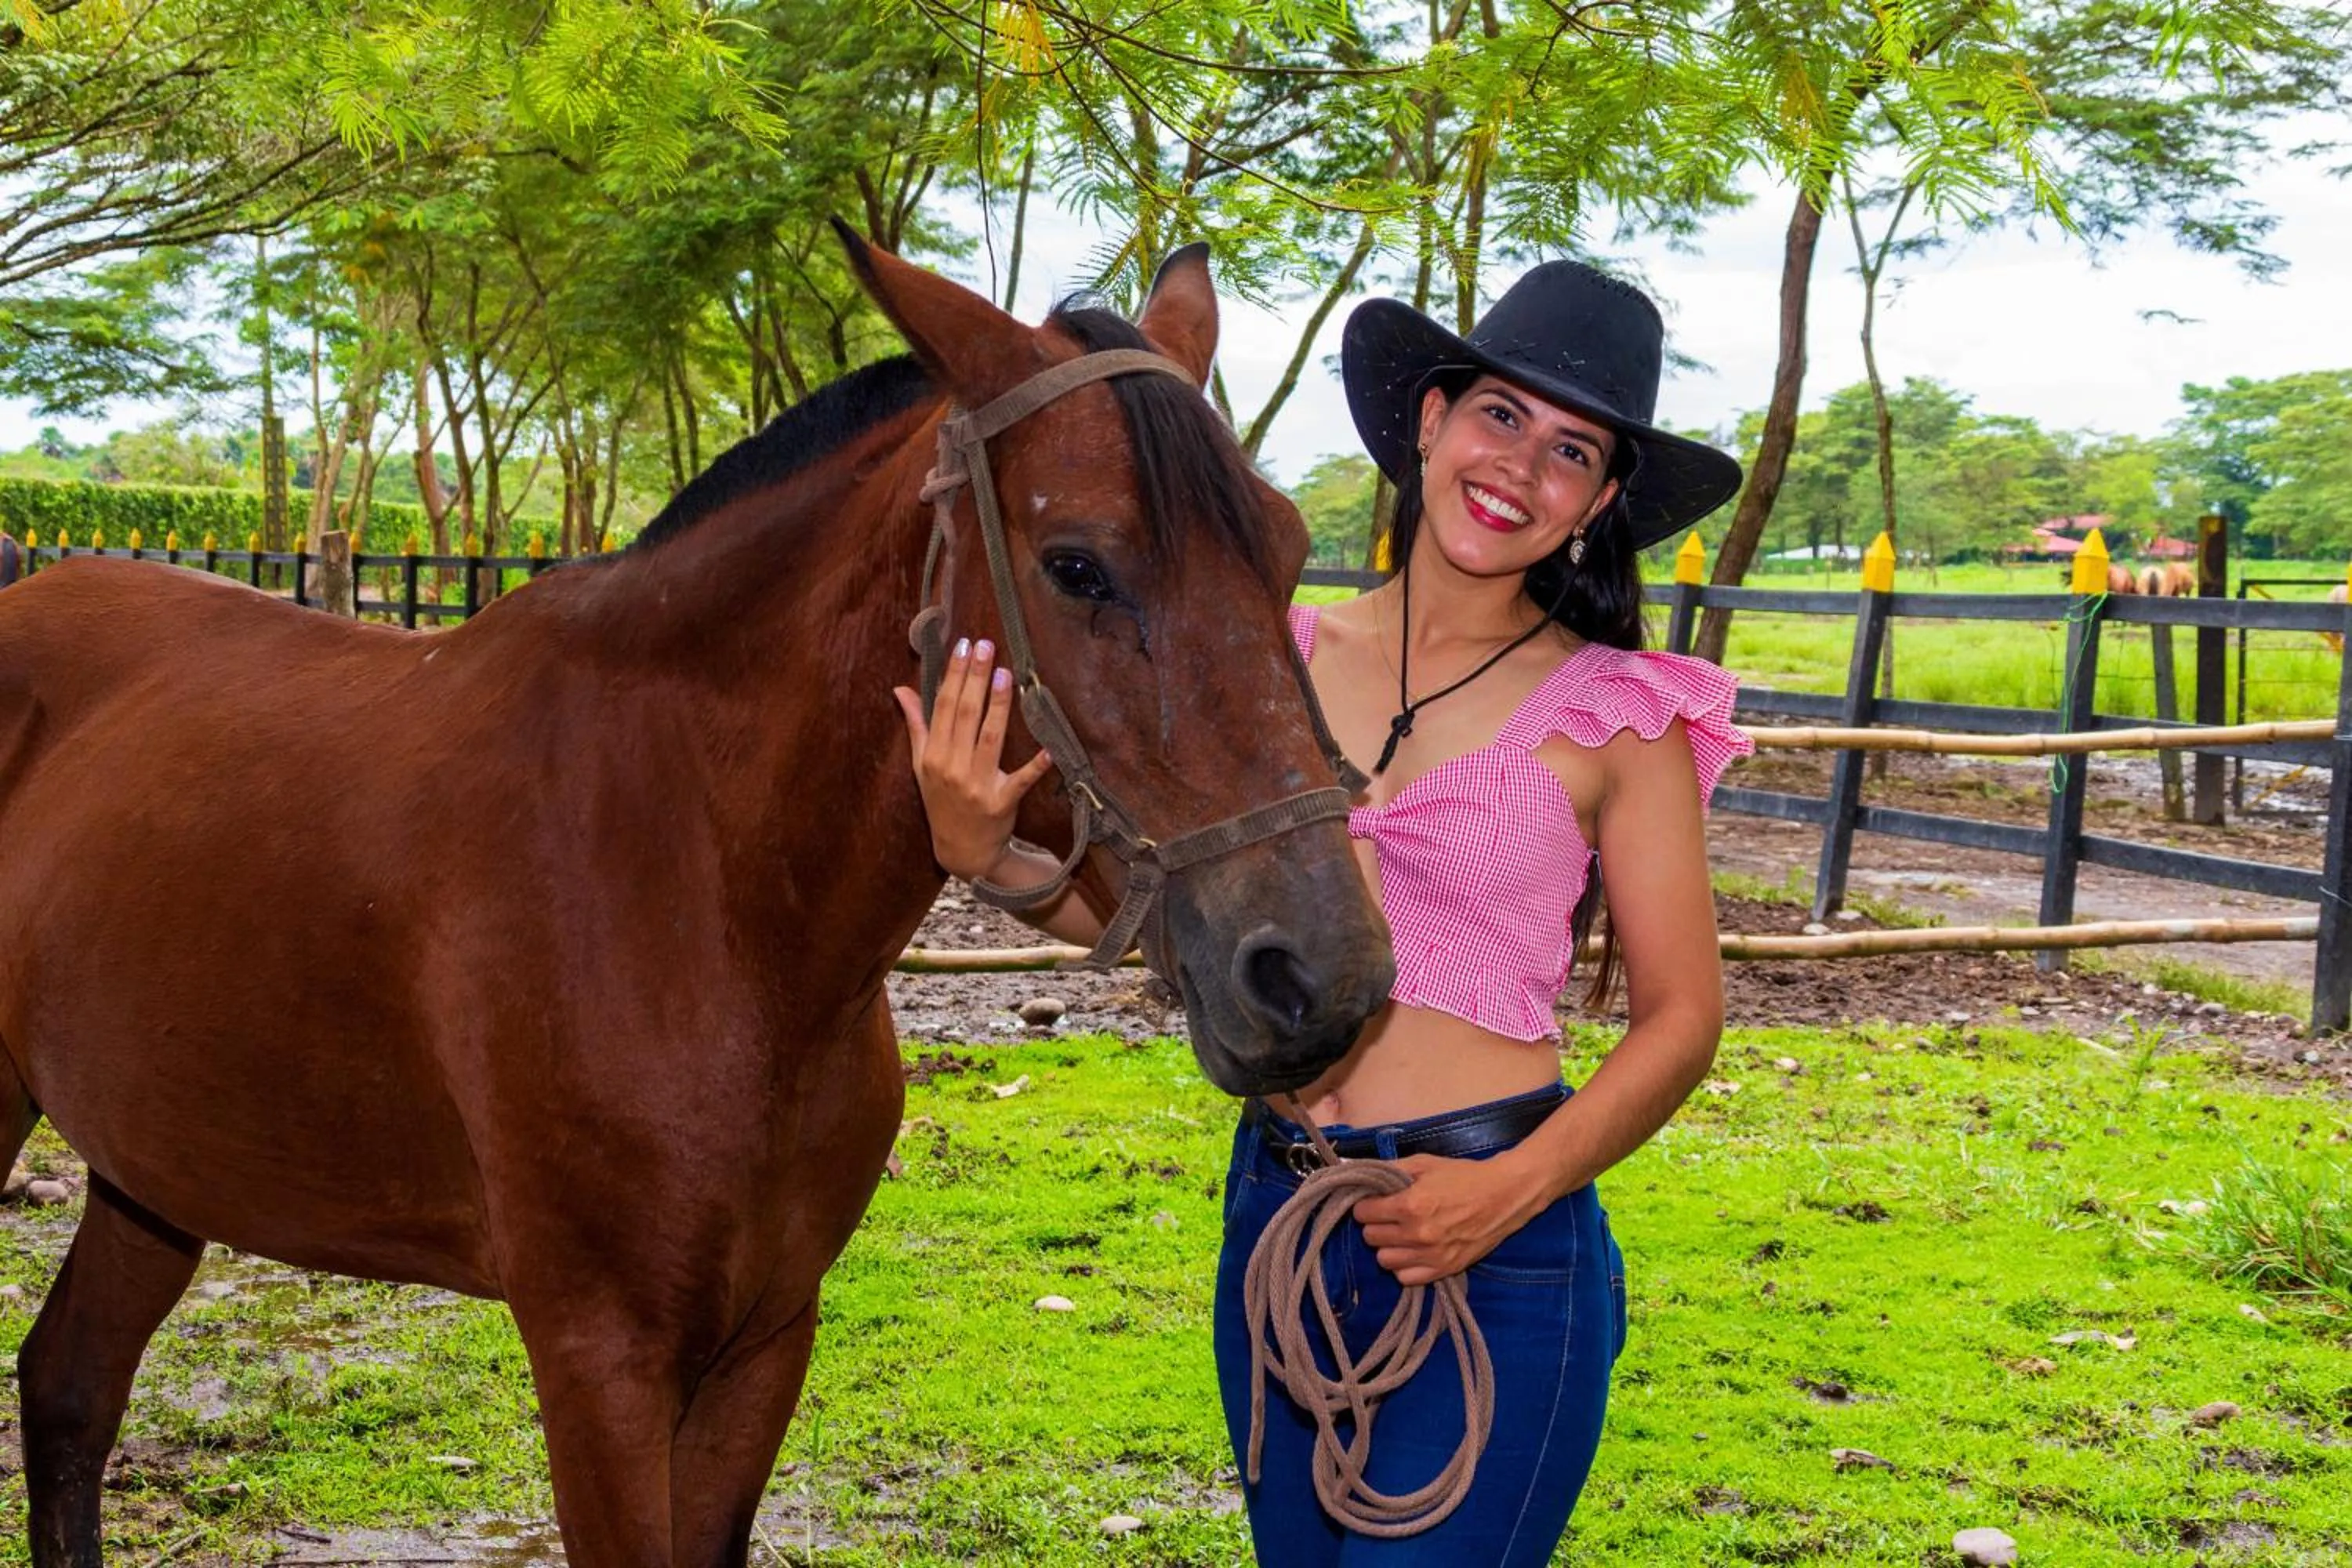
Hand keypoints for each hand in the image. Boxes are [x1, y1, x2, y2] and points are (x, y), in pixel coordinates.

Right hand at [893, 637, 1055, 881]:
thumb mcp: (921, 765)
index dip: (953, 674)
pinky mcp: (1002, 802)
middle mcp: (952, 767)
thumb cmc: (941, 802)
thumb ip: (916, 725)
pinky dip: (1035, 766)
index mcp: (932, 755)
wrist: (962, 850)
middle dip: (974, 678)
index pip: (943, 706)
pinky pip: (1021, 781)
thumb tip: (900, 688)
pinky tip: (1048, 748)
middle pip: (964, 714)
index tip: (962, 645)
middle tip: (985, 646)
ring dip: (997, 706)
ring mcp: (977, 785)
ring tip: (1003, 674)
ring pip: (989, 737)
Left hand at [1351, 1152, 1545, 1285]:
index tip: (1374, 1201)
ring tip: (1400, 1234)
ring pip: (1384, 1261)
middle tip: (1388, 1215)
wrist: (1504, 1195)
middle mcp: (1418, 1234)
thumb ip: (1389, 1170)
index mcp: (1411, 1205)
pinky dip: (1404, 1265)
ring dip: (1387, 1246)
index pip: (1363, 1214)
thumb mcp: (1424, 1163)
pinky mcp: (1445, 1269)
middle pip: (1371, 1237)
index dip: (1366, 1205)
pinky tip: (1412, 1251)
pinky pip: (1406, 1278)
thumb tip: (1360, 1173)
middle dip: (1375, 1224)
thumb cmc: (1463, 1176)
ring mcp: (1432, 1255)